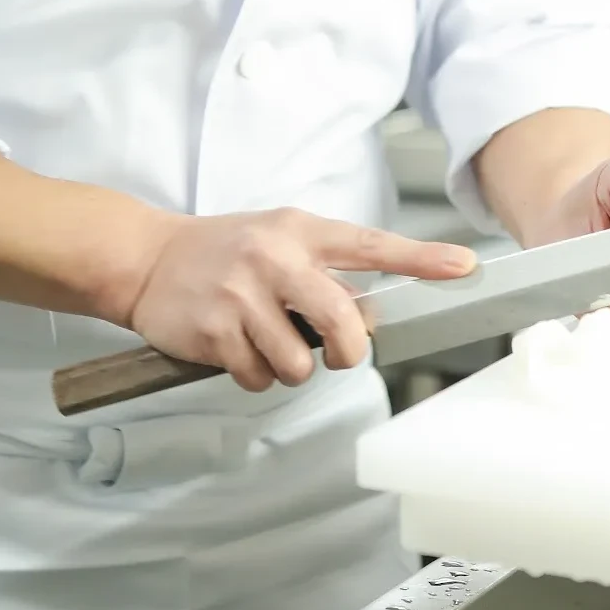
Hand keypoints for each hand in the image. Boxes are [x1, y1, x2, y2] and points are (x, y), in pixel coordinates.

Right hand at [129, 208, 475, 390]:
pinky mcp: (214, 330)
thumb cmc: (223, 252)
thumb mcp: (277, 239)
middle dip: (348, 351)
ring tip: (266, 342)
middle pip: (343, 321)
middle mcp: (273, 259)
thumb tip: (368, 315)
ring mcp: (241, 295)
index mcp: (298, 231)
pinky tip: (237, 349)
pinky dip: (254, 375)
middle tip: (336, 352)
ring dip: (289, 366)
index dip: (419, 259)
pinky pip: (258, 377)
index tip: (462, 267)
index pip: (369, 245)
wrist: (147, 259)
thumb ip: (323, 269)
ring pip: (299, 363)